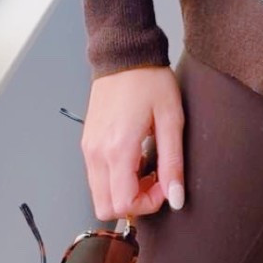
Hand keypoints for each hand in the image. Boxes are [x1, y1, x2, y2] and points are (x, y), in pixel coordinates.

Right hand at [81, 66, 185, 220]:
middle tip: (156, 181)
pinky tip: (135, 159)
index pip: (123, 204)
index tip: (165, 184)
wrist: (124, 55)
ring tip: (147, 167)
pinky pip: (97, 178)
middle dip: (134, 203)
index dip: (148, 204)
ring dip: (125, 192)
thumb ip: (172, 164)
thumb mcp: (171, 121)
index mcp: (117, 149)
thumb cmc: (149, 81)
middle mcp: (96, 153)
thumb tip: (176, 199)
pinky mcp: (87, 143)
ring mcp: (88, 149)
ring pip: (99, 195)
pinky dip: (115, 180)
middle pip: (105, 207)